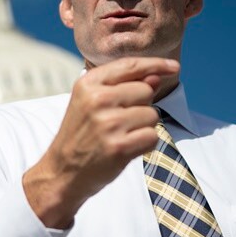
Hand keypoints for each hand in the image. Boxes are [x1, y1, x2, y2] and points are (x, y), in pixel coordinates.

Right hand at [23, 57, 179, 228]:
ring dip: (143, 127)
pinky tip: (127, 149)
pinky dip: (145, 144)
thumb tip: (156, 76)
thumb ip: (123, 86)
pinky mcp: (119, 147)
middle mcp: (97, 100)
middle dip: (142, 106)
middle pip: (146, 91)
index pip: (130, 65)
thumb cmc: (81, 134)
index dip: (155, 64)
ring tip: (120, 136)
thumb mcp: (91, 102)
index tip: (173, 66)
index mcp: (88, 83)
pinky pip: (152, 137)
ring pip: (152, 115)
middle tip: (119, 123)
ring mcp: (108, 124)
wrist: (62, 171)